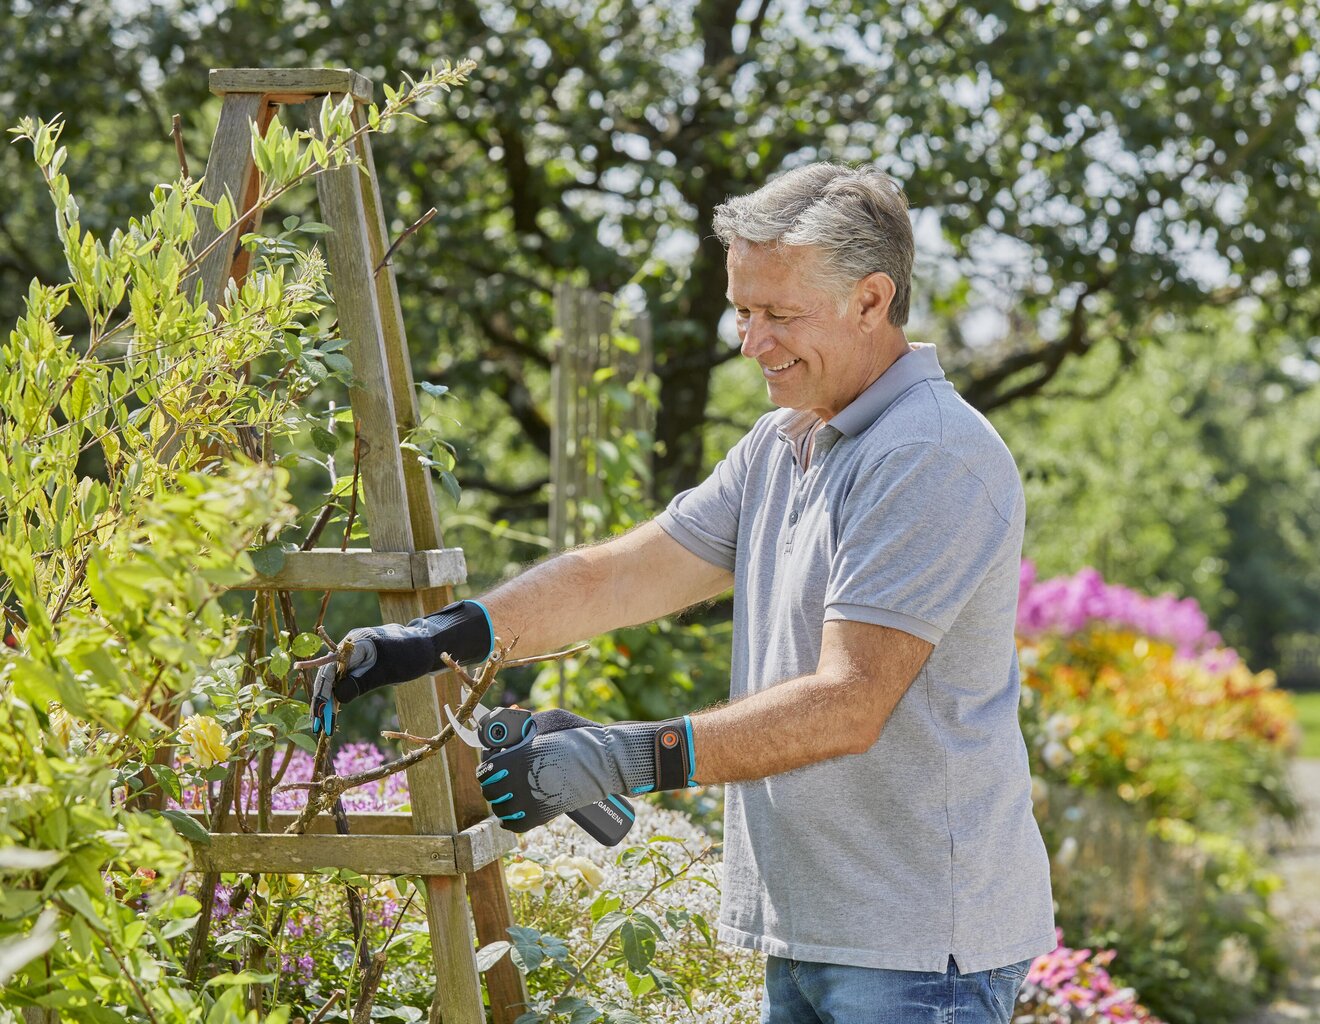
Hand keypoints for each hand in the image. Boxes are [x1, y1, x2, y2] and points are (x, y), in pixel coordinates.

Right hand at [310, 600, 493, 735]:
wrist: (424, 645)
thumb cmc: (410, 654)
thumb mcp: (389, 670)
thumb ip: (364, 681)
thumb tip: (337, 698)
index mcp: (354, 643)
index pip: (330, 670)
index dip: (323, 695)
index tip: (321, 716)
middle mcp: (347, 648)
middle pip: (327, 677)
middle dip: (321, 703)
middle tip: (318, 729)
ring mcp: (351, 657)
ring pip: (332, 681)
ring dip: (326, 703)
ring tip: (321, 728)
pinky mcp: (357, 666)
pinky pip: (342, 683)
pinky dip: (337, 699)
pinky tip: (330, 716)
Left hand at [477, 709, 694, 832]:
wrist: (605, 761)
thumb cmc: (580, 736)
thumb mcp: (550, 721)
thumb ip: (527, 723)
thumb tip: (510, 722)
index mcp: (522, 755)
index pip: (488, 767)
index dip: (486, 767)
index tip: (490, 766)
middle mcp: (523, 779)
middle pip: (491, 789)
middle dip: (491, 784)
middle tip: (498, 779)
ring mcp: (534, 799)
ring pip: (501, 808)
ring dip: (500, 802)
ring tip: (507, 795)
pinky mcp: (545, 814)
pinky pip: (516, 824)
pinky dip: (509, 821)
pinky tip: (509, 814)